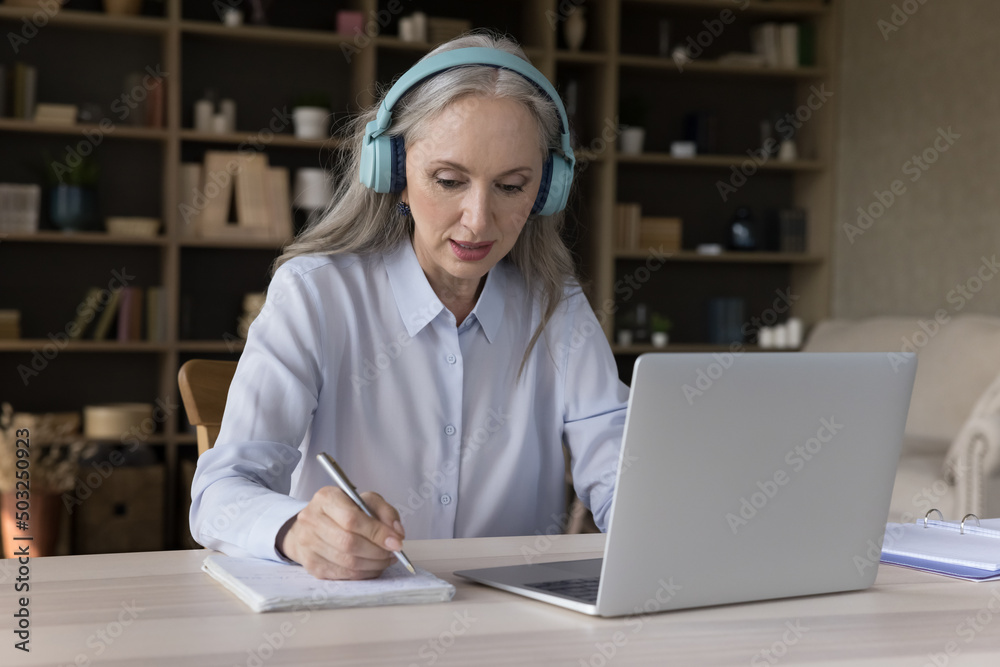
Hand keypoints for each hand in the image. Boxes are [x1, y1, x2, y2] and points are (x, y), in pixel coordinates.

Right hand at [276, 486, 405, 579]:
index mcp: (326, 498)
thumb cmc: (342, 511)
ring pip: (347, 562)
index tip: (397, 542)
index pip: (352, 519)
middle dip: (377, 551)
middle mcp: (311, 520)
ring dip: (373, 564)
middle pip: (349, 543)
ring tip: (386, 559)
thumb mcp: (365, 501)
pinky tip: (373, 567)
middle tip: (393, 553)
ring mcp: (308, 544)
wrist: (311, 525)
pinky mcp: (311, 564)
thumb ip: (385, 511)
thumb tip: (396, 533)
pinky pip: (343, 574)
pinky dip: (364, 573)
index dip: (377, 533)